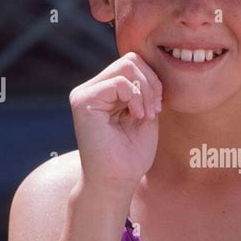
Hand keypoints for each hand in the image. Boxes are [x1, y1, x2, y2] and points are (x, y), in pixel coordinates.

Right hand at [68, 52, 162, 192]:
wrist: (116, 181)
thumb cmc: (131, 155)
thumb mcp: (146, 115)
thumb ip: (145, 90)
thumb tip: (150, 66)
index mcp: (105, 91)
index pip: (133, 64)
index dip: (153, 81)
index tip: (158, 108)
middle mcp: (92, 89)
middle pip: (130, 59)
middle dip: (151, 83)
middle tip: (154, 111)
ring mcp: (85, 93)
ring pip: (126, 65)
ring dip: (146, 91)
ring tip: (147, 115)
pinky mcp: (83, 100)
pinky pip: (118, 82)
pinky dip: (136, 97)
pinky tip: (138, 117)